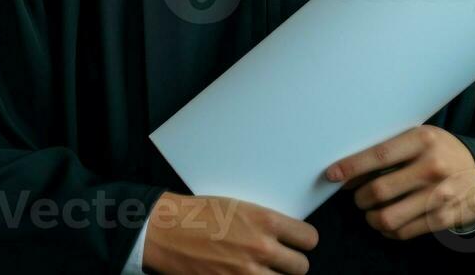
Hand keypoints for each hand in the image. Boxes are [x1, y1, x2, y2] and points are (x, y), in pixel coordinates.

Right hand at [142, 191, 318, 274]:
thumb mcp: (238, 207)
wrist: (166, 230)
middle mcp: (261, 248)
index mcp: (264, 221)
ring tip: (265, 271)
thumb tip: (284, 234)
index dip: (304, 241)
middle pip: (301, 267)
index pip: (308, 238)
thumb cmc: (198, 214)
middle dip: (292, 264)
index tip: (299, 243)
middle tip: (281, 261)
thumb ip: (264, 222)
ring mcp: (247, 273)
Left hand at [325, 124, 474, 240]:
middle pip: (379, 190)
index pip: (379, 154)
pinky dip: (388, 230)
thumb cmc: (441, 152)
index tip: (332, 175)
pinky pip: (403, 232)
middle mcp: (432, 167)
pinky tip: (388, 222)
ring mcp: (439, 195)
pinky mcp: (444, 218)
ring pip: (388, 217)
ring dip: (371, 218)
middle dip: (360, 197)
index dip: (351, 167)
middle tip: (359, 197)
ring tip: (371, 212)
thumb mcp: (420, 138)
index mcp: (423, 140)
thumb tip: (349, 170)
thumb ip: (390, 149)